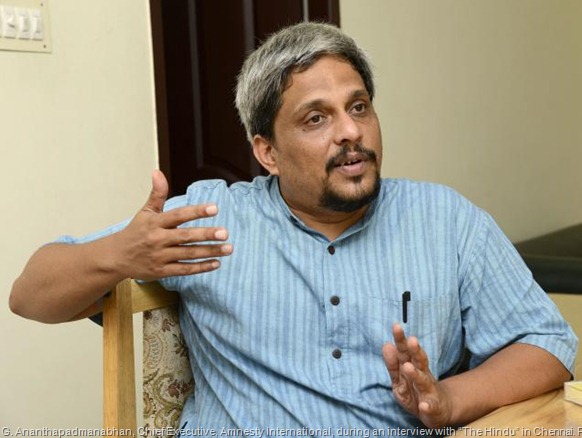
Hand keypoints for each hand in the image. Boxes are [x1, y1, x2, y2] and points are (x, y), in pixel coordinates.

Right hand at [113, 170, 232, 280]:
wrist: (116, 257)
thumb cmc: (136, 232)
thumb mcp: (145, 211)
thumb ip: (157, 194)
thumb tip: (158, 172)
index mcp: (155, 222)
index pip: (179, 215)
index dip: (197, 211)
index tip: (215, 208)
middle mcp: (158, 239)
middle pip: (185, 236)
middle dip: (206, 234)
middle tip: (225, 232)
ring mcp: (160, 256)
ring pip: (188, 254)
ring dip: (210, 252)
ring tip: (228, 248)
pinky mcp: (162, 271)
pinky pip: (184, 270)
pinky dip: (201, 267)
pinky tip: (216, 263)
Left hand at [382, 323, 452, 427]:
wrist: (439, 411)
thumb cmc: (416, 391)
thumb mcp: (400, 378)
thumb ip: (393, 364)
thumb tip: (386, 344)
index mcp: (413, 367)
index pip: (406, 351)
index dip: (401, 340)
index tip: (396, 326)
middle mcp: (423, 375)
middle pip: (419, 361)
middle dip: (415, 350)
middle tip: (411, 339)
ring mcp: (429, 391)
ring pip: (423, 381)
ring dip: (415, 374)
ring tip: (407, 367)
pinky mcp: (433, 408)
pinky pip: (430, 407)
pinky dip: (427, 406)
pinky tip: (424, 405)